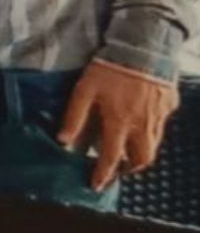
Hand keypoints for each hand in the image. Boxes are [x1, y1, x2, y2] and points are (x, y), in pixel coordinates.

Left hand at [59, 59, 179, 190]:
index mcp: (119, 122)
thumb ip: (74, 116)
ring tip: (127, 148)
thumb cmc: (109, 69)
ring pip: (153, 146)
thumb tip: (63, 141)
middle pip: (141, 159)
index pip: (110, 157)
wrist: (143, 47)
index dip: (103, 173)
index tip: (96, 185)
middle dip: (129, 168)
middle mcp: (142, 125)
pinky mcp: (169, 105)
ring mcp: (159, 116)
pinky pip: (161, 127)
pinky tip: (140, 123)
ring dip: (140, 152)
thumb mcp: (84, 90)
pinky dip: (150, 132)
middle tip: (117, 167)